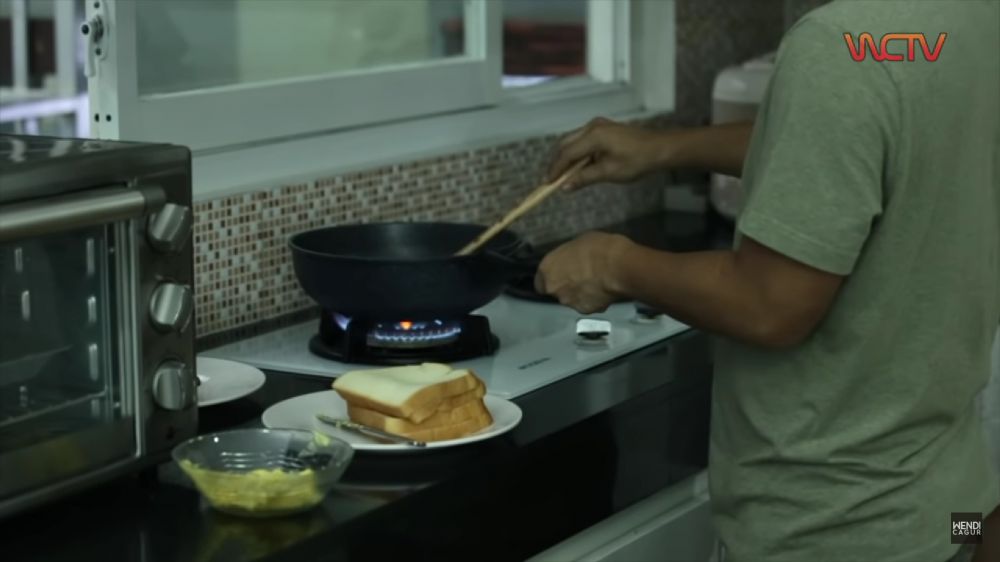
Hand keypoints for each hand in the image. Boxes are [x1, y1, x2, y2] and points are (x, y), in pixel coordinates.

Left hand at [534, 232, 634, 313]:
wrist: (619, 267)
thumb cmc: (597, 247)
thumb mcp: (577, 243)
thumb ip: (568, 258)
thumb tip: (571, 263)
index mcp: (547, 270)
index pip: (539, 281)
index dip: (551, 277)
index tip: (560, 272)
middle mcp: (555, 290)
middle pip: (556, 291)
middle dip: (565, 286)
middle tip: (580, 276)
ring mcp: (571, 303)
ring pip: (571, 300)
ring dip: (579, 293)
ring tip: (595, 283)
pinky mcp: (588, 311)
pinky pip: (588, 304)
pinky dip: (593, 299)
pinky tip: (604, 290)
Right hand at [548, 117, 672, 190]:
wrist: (659, 148)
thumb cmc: (637, 161)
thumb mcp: (609, 172)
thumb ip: (584, 178)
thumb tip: (565, 187)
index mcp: (594, 136)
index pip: (567, 153)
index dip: (555, 169)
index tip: (547, 183)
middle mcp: (592, 126)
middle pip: (566, 144)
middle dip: (557, 162)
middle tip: (552, 180)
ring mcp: (598, 125)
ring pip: (573, 141)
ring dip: (567, 158)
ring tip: (563, 176)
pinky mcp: (603, 129)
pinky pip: (583, 140)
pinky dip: (577, 153)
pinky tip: (578, 167)